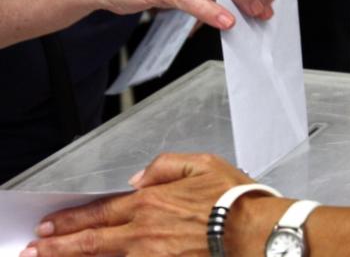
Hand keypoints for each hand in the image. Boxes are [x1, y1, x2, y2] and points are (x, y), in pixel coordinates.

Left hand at [22, 153, 253, 256]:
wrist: (254, 231)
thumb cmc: (232, 199)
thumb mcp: (200, 163)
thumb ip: (164, 165)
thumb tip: (140, 177)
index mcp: (152, 201)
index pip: (100, 211)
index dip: (71, 219)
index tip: (50, 226)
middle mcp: (145, 231)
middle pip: (92, 240)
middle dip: (58, 246)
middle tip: (34, 251)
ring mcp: (152, 256)